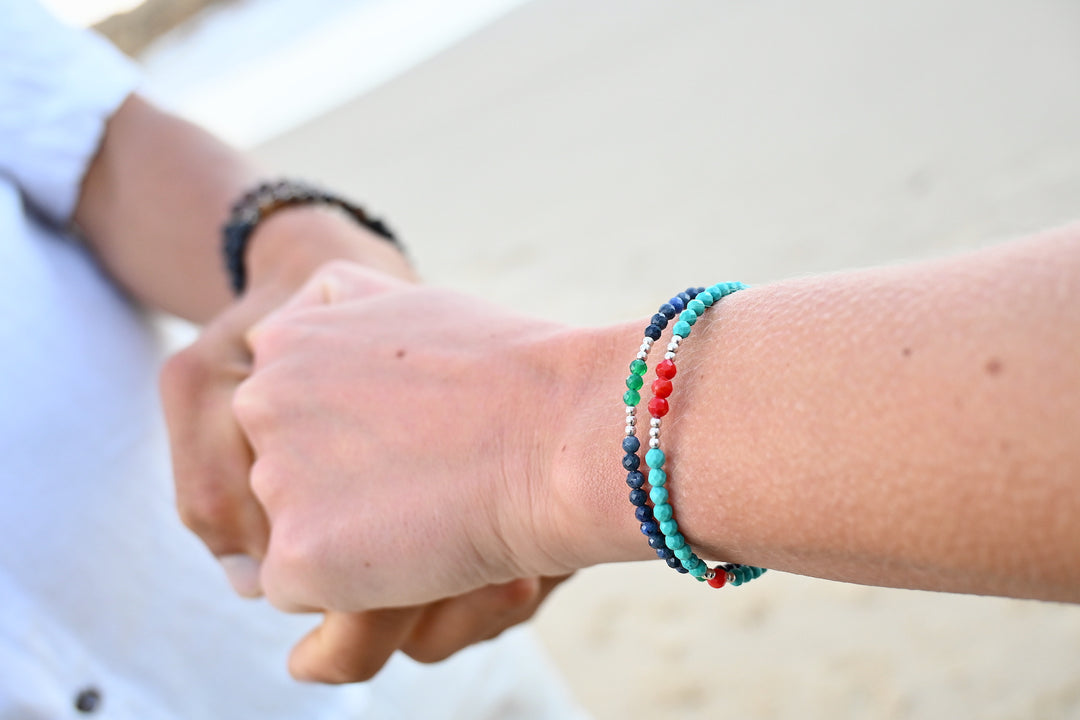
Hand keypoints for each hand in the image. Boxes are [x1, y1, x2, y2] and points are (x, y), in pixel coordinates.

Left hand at [162, 211, 564, 680]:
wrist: (564, 434)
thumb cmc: (510, 369)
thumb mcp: (410, 306)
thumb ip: (345, 318)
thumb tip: (320, 311)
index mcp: (284, 338)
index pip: (286, 409)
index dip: (354, 432)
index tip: (414, 432)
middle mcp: (259, 402)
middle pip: (282, 470)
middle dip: (341, 483)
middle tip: (425, 473)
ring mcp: (274, 480)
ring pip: (296, 530)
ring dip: (351, 532)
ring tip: (431, 506)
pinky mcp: (297, 557)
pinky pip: (307, 590)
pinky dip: (356, 586)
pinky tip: (418, 549)